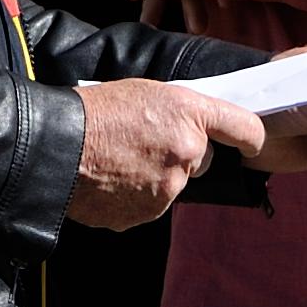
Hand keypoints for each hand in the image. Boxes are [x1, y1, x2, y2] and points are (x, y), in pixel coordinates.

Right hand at [69, 78, 266, 229]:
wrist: (55, 146)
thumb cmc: (95, 111)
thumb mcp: (145, 92)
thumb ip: (180, 113)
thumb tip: (196, 131)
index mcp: (190, 116)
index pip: (246, 129)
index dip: (251, 137)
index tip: (248, 143)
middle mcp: (187, 154)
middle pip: (202, 161)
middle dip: (182, 155)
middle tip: (145, 142)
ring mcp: (168, 189)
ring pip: (173, 185)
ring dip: (155, 176)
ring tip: (119, 160)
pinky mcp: (147, 214)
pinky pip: (149, 204)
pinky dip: (134, 195)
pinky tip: (111, 179)